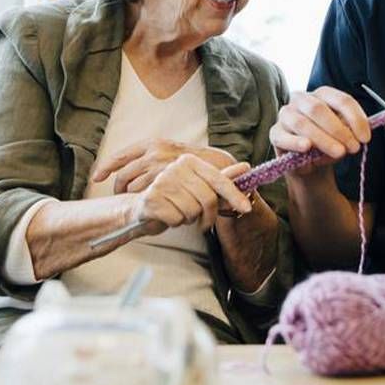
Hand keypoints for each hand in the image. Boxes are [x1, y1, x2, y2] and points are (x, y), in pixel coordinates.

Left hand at [92, 140, 235, 193]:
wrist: (219, 167)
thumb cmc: (193, 162)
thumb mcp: (170, 152)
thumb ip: (151, 158)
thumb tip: (130, 168)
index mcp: (151, 143)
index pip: (120, 156)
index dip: (105, 168)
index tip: (97, 177)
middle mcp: (153, 153)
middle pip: (123, 175)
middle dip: (118, 189)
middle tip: (120, 198)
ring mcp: (160, 168)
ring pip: (133, 189)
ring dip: (133, 199)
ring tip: (139, 203)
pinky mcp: (167, 182)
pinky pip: (147, 196)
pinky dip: (146, 203)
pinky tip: (150, 206)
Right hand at [130, 155, 252, 233]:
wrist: (138, 207)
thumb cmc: (171, 197)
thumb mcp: (197, 186)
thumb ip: (220, 178)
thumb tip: (246, 167)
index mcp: (189, 161)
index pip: (218, 180)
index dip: (234, 196)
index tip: (246, 209)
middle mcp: (175, 168)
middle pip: (208, 199)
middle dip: (207, 216)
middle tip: (201, 222)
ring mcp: (162, 182)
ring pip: (192, 211)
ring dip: (188, 219)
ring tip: (178, 213)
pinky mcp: (152, 199)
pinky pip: (176, 219)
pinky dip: (174, 223)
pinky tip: (166, 216)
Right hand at [269, 87, 372, 165]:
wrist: (310, 164)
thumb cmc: (328, 144)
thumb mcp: (343, 137)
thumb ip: (349, 132)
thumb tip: (356, 134)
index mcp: (322, 95)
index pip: (341, 100)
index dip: (356, 118)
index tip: (365, 138)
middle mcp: (302, 99)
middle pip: (319, 109)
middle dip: (339, 130)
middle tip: (353, 148)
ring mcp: (286, 115)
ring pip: (302, 122)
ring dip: (323, 139)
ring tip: (338, 153)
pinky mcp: (275, 133)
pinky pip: (284, 136)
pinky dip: (296, 142)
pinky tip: (307, 147)